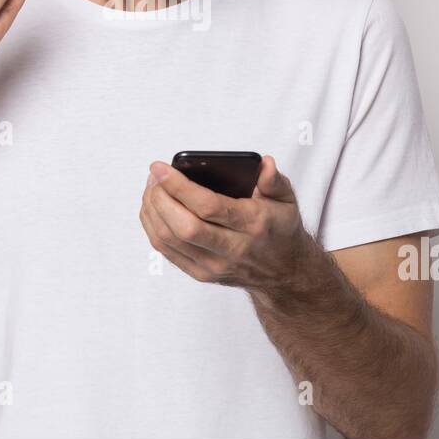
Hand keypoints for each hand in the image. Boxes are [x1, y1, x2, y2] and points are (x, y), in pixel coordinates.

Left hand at [138, 155, 311, 291]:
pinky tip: (153, 208)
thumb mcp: (286, 200)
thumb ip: (274, 180)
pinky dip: (153, 227)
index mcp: (253, 225)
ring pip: (169, 240)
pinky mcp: (201, 274)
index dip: (178, 186)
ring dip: (152, 211)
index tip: (160, 168)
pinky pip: (167, 251)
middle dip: (160, 198)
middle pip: (183, 226)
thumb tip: (264, 164)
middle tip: (153, 176)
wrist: (283, 273)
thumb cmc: (280, 229)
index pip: (208, 206)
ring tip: (151, 188)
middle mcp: (233, 249)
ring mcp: (214, 266)